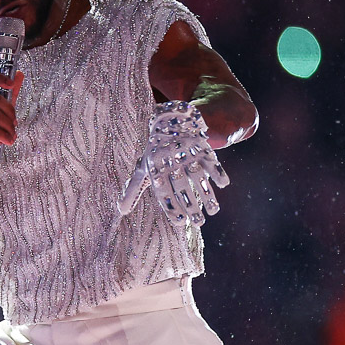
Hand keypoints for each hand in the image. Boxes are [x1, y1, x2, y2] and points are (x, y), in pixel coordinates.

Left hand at [117, 101, 228, 224]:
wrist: (168, 120)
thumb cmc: (154, 152)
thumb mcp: (142, 168)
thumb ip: (133, 190)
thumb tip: (121, 211)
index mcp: (155, 168)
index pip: (163, 191)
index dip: (171, 206)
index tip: (179, 223)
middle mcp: (170, 161)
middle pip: (181, 186)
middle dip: (191, 205)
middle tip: (199, 223)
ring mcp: (186, 153)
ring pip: (197, 176)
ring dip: (206, 193)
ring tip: (214, 211)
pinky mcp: (200, 145)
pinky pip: (209, 159)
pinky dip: (217, 170)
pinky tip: (223, 184)